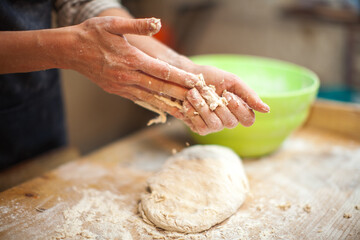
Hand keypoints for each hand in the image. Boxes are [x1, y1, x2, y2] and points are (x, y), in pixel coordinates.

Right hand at [68, 16, 200, 119]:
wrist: (70, 50)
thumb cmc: (92, 34)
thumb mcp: (112, 24)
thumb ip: (137, 25)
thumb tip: (157, 23)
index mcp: (130, 59)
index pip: (161, 71)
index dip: (180, 77)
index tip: (196, 82)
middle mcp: (128, 76)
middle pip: (160, 88)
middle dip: (181, 94)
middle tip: (200, 101)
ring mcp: (122, 86)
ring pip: (151, 98)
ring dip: (170, 105)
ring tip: (187, 112)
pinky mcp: (118, 91)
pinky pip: (141, 99)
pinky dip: (155, 104)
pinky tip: (166, 108)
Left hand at [180, 62, 269, 134]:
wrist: (185, 77)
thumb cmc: (210, 77)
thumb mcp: (231, 81)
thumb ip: (248, 95)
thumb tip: (267, 110)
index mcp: (238, 110)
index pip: (248, 119)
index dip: (238, 108)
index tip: (226, 94)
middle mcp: (227, 120)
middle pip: (231, 122)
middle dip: (218, 105)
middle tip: (206, 90)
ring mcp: (214, 126)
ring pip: (215, 125)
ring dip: (203, 108)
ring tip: (192, 94)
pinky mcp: (200, 128)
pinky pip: (201, 127)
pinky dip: (193, 113)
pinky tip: (187, 102)